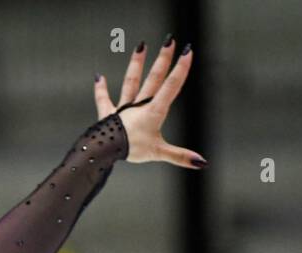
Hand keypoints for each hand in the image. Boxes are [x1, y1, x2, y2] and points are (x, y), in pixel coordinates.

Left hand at [93, 39, 204, 167]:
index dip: (181, 69)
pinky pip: (103, 99)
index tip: (188, 51)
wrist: (104, 152)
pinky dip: (100, 89)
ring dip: (136, 64)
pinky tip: (99, 76)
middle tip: (170, 40)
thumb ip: (180, 156)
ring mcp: (123, 108)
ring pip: (131, 81)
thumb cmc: (131, 150)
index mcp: (153, 111)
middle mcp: (139, 105)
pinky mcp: (107, 114)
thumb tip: (202, 163)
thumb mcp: (159, 152)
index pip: (171, 86)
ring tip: (140, 45)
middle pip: (154, 78)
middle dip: (163, 59)